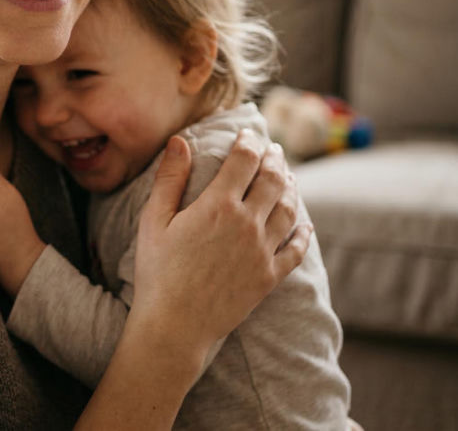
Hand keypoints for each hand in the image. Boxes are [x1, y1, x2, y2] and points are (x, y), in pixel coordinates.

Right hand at [131, 131, 309, 377]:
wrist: (175, 325)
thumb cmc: (157, 271)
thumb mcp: (153, 220)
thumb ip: (169, 178)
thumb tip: (179, 141)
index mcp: (218, 205)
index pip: (243, 160)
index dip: (248, 142)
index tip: (247, 133)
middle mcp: (247, 224)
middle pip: (272, 180)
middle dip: (275, 159)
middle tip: (274, 149)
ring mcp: (262, 251)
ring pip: (288, 210)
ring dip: (290, 188)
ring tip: (287, 176)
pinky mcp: (269, 277)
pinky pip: (296, 249)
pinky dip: (303, 232)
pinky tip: (305, 224)